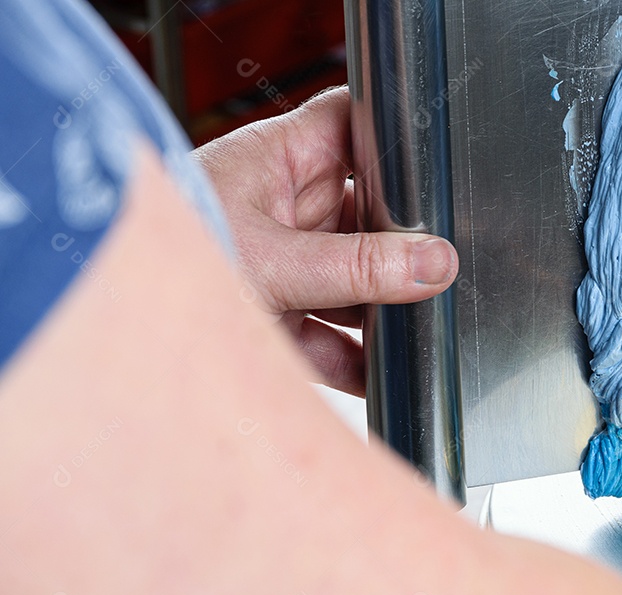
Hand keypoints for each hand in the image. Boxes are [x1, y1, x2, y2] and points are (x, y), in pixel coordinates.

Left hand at [192, 86, 457, 396]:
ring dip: (380, 310)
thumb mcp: (275, 262)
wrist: (113, 341)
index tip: (439, 179)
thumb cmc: (164, 266)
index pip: (353, 127)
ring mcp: (285, 263)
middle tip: (434, 274)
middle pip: (367, 215)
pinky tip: (381, 371)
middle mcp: (286, 207)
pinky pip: (334, 334)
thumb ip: (360, 267)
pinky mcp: (280, 316)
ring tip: (412, 329)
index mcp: (281, 162)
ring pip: (355, 280)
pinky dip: (357, 357)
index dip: (397, 144)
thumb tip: (434, 263)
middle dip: (399, 248)